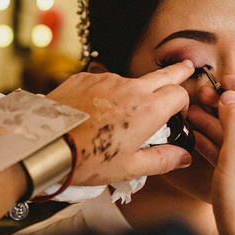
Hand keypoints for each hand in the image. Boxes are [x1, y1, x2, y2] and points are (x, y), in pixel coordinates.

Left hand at [47, 61, 193, 185]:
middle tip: (187, 67)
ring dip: (133, 92)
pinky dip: (105, 93)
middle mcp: (131, 88)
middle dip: (177, 72)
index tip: (179, 112)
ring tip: (120, 116)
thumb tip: (183, 157)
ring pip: (129, 81)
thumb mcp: (129, 168)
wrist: (47, 144)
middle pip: (163, 75)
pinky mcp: (85, 77)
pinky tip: (95, 111)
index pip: (179, 94)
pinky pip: (103, 82)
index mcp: (148, 110)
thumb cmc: (88, 160)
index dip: (183, 102)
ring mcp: (106, 79)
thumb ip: (162, 160)